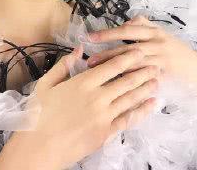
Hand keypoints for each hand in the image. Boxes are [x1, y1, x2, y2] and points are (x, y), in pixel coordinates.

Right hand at [26, 44, 159, 167]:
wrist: (40, 147)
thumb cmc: (39, 114)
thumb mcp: (46, 84)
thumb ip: (63, 65)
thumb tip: (79, 49)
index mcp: (83, 82)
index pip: (112, 66)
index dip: (128, 58)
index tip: (139, 51)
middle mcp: (98, 97)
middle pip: (126, 81)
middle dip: (143, 71)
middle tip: (156, 64)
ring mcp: (104, 116)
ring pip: (131, 98)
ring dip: (146, 88)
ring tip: (157, 80)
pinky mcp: (106, 133)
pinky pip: (128, 119)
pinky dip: (142, 110)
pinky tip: (151, 104)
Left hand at [86, 16, 196, 98]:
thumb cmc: (175, 50)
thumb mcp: (161, 33)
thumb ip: (144, 25)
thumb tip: (127, 20)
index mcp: (154, 32)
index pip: (128, 30)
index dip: (108, 33)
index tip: (90, 37)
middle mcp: (157, 44)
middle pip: (128, 47)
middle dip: (107, 52)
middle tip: (89, 58)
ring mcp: (161, 60)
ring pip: (134, 63)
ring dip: (114, 66)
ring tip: (97, 70)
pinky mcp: (164, 75)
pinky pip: (143, 77)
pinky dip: (130, 79)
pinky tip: (115, 83)